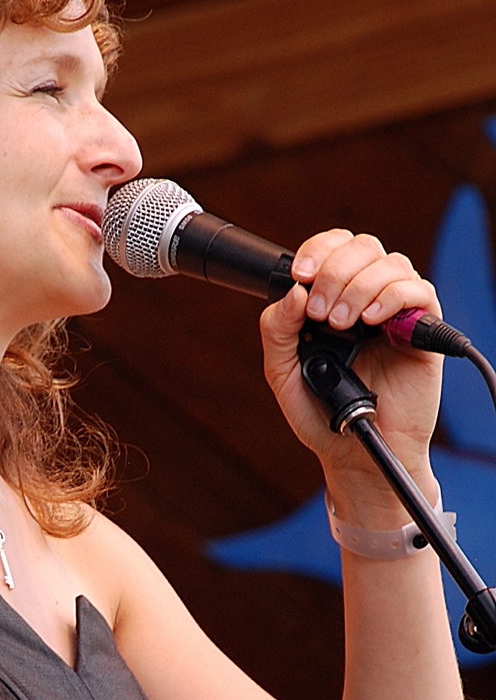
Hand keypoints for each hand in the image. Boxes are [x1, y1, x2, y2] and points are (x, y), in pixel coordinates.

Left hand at [259, 229, 442, 518]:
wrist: (352, 452)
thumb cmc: (320, 413)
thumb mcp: (282, 372)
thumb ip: (278, 330)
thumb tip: (293, 292)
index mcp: (331, 298)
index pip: (332, 248)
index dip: (318, 250)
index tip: (300, 275)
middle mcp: (365, 297)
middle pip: (361, 247)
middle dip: (334, 272)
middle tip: (320, 313)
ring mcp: (395, 312)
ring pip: (389, 264)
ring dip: (359, 287)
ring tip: (342, 324)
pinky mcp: (421, 331)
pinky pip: (417, 291)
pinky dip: (392, 297)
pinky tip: (373, 322)